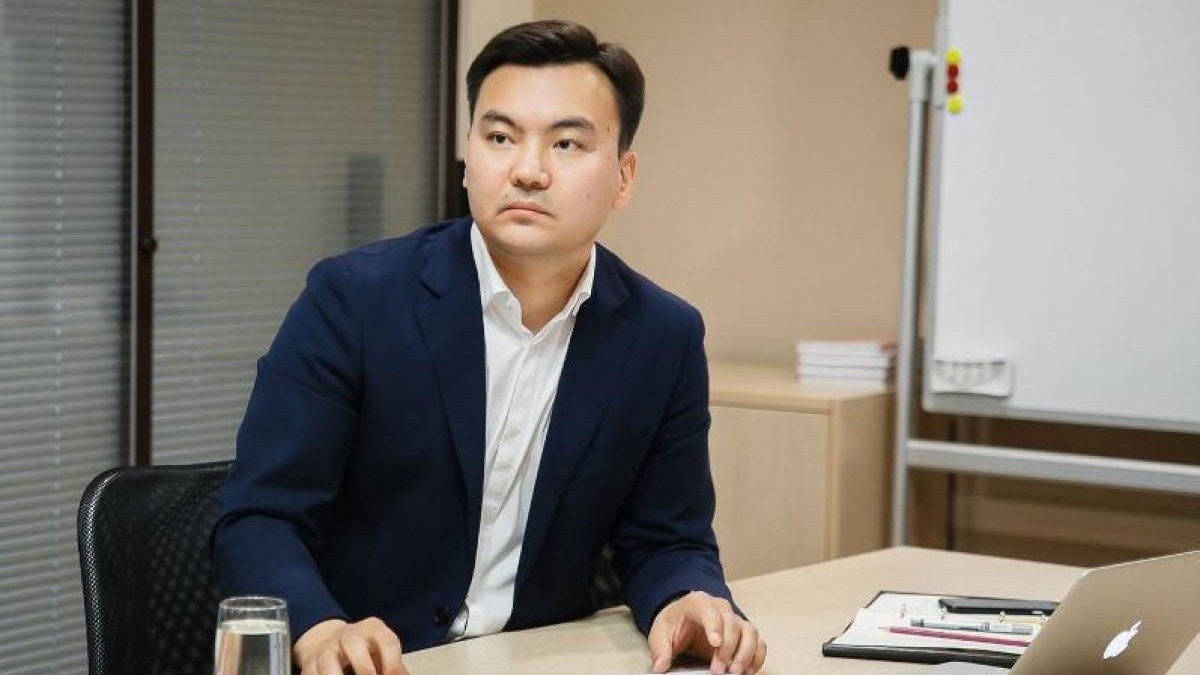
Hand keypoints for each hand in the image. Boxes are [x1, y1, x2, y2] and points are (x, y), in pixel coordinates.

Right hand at [293, 617, 409, 674]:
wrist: (327, 642)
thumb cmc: (366, 652)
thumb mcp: (383, 653)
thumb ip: (395, 668)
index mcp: (372, 629)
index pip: (387, 641)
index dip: (393, 663)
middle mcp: (348, 634)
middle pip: (353, 644)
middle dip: (364, 669)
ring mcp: (326, 649)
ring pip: (327, 662)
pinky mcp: (309, 665)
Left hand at [647, 591, 766, 674]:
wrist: (681, 619)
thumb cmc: (672, 624)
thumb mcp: (660, 635)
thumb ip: (660, 650)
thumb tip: (661, 666)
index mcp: (698, 603)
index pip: (710, 611)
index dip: (715, 626)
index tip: (715, 644)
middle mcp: (720, 608)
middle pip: (732, 623)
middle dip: (728, 648)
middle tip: (719, 669)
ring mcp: (734, 619)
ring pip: (750, 631)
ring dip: (746, 653)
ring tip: (735, 672)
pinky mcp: (743, 633)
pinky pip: (758, 642)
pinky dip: (756, 657)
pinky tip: (747, 671)